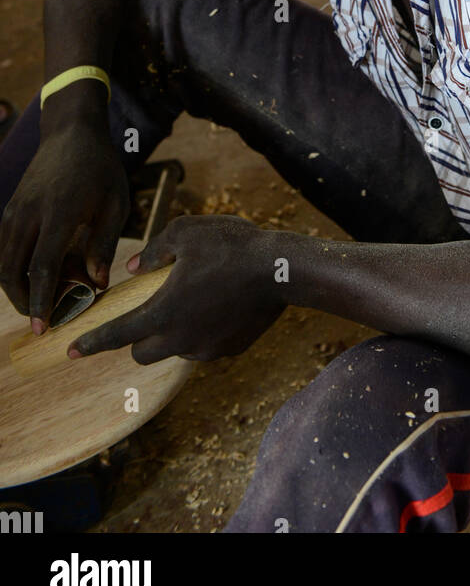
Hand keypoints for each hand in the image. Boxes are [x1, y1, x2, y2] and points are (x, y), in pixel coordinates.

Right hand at [0, 118, 129, 329]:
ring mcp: (14, 212)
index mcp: (59, 213)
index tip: (43, 328)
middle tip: (49, 317)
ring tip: (52, 291)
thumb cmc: (100, 168)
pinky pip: (3, 250)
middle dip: (27, 302)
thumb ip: (103, 243)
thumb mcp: (114, 203)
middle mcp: (29, 214)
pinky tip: (41, 271)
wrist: (71, 133)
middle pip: (13, 273)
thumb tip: (98, 283)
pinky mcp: (9, 211)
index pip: (43, 267)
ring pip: (4, 264)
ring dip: (21, 287)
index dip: (42, 301)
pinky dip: (16, 269)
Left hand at [69, 215, 288, 364]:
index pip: (116, 334)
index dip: (91, 343)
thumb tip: (135, 268)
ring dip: (172, 333)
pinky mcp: (229, 350)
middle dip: (136, 338)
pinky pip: (203, 345)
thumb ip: (154, 251)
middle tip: (147, 311)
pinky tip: (217, 305)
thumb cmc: (232, 245)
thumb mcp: (186, 232)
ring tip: (192, 300)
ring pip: (174, 349)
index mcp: (162, 311)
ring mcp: (206, 349)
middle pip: (142, 353)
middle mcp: (180, 339)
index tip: (71, 351)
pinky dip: (201, 331)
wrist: (282, 269)